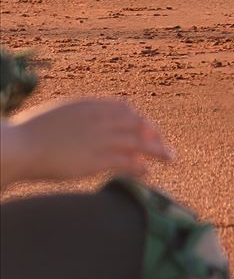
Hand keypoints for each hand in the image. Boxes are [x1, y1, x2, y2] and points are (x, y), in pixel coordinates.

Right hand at [0, 97, 173, 189]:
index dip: (138, 120)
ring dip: (158, 151)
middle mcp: (100, 119)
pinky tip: (147, 173)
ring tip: (170, 159)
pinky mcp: (96, 160)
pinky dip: (140, 167)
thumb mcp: (58, 115)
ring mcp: (100, 139)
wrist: (18, 146)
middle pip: (137, 124)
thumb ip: (77, 117)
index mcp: (90, 105)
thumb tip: (84, 124)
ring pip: (139, 143)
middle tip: (163, 145)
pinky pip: (127, 162)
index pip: (125, 109)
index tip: (146, 129)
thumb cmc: (28, 133)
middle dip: (153, 135)